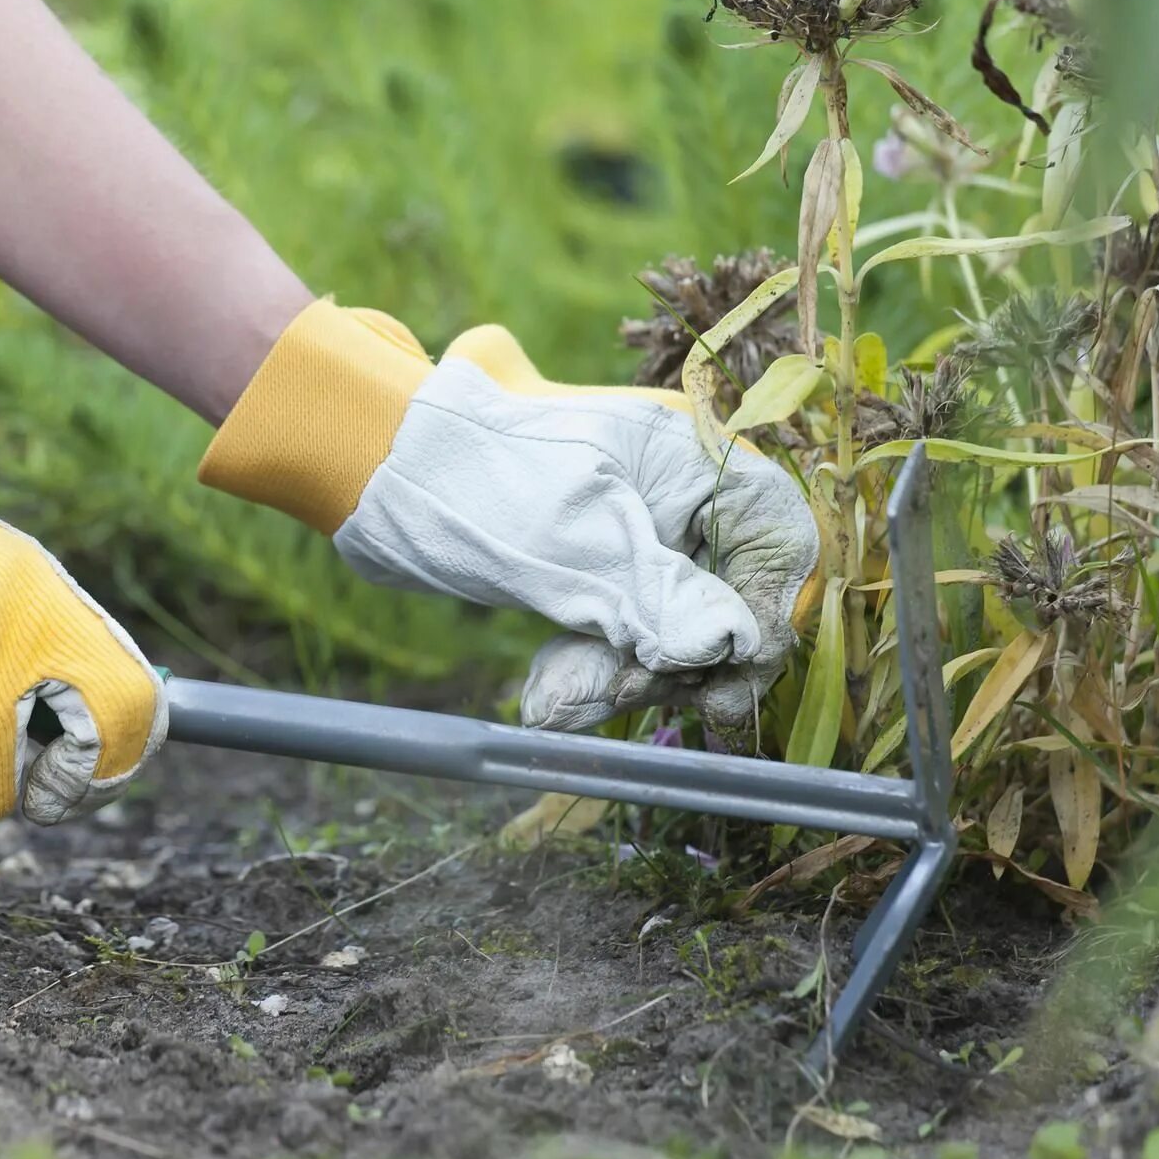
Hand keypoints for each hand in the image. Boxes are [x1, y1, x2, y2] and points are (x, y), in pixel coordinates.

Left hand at [199, 301, 817, 730]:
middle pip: (726, 600)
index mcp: (697, 458)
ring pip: (669, 632)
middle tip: (625, 694)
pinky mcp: (593, 575)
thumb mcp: (578, 541)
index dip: (761, 615)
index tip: (723, 676)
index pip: (778, 542)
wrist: (380, 468)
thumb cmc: (481, 481)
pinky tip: (551, 699)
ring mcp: (636, 536)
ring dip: (625, 679)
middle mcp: (678, 495)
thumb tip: (729, 648)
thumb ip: (658, 596)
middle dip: (678, 662)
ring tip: (562, 700)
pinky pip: (619, 639)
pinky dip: (590, 674)